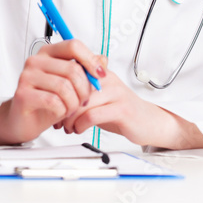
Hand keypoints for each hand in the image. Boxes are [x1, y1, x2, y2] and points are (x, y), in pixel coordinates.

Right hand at [0, 40, 105, 145]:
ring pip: (64, 87)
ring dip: (74, 103)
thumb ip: (85, 70)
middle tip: (84, 101)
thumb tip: (103, 60)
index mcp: (48, 53)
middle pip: (72, 69)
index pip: (73, 45)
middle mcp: (35, 61)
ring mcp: (27, 76)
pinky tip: (60, 113)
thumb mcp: (70, 84)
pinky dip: (63, 110)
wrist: (24, 121)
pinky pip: (54, 102)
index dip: (90, 60)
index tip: (100, 75)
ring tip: (71, 109)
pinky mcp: (22, 94)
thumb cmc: (47, 101)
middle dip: (84, 89)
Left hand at [58, 60, 202, 149]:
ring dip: (69, 119)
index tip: (53, 103)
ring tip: (66, 127)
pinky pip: (92, 116)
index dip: (59, 89)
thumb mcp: (99, 96)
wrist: (149, 122)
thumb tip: (54, 92)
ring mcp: (116, 92)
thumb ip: (80, 90)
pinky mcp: (121, 109)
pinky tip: (78, 130)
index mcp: (100, 72)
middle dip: (61, 107)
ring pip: (81, 104)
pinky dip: (80, 125)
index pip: (72, 72)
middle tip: (56, 120)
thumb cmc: (120, 109)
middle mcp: (108, 78)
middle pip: (74, 89)